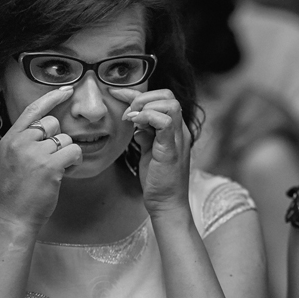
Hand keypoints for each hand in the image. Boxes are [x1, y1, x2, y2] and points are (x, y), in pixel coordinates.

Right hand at [0, 86, 80, 231]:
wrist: (12, 218)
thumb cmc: (14, 194)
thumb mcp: (8, 161)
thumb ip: (21, 143)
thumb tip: (42, 132)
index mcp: (9, 139)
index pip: (31, 111)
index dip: (51, 98)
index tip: (67, 90)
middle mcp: (20, 142)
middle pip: (52, 125)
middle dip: (57, 141)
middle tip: (49, 162)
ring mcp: (34, 153)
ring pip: (65, 139)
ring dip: (65, 155)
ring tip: (53, 172)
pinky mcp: (49, 166)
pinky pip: (73, 151)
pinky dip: (74, 161)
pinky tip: (64, 174)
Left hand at [109, 87, 191, 215]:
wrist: (166, 203)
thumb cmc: (159, 181)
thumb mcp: (149, 152)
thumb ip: (146, 135)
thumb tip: (137, 123)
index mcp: (175, 130)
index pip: (163, 99)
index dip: (139, 93)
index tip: (117, 94)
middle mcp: (180, 131)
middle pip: (169, 96)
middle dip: (143, 97)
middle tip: (127, 112)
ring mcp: (178, 139)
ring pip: (170, 104)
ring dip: (145, 106)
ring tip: (130, 119)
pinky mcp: (171, 149)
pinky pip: (165, 121)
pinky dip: (148, 117)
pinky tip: (135, 126)